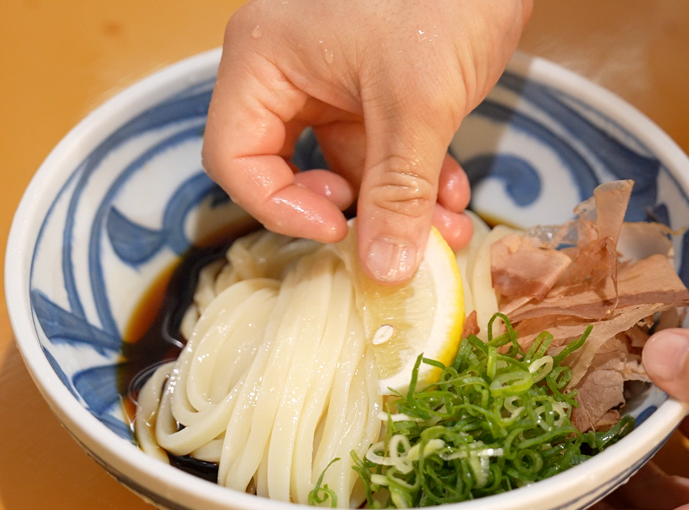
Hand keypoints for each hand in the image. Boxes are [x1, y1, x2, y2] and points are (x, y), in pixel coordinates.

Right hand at [202, 0, 531, 282]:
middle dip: (350, 213)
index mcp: (264, 60)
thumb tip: (383, 270)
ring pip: (347, 168)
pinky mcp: (376, 87)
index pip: (234, 158)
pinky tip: (453, 198)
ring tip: (444, 230)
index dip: (278, 208)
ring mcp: (333, 80)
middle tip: (385, 234)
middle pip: (288, 170)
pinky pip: (381, 149)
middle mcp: (288, 72)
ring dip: (396, 205)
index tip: (337, 233)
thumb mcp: (417, 103)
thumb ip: (397, 192)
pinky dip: (414, 179)